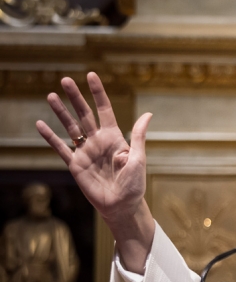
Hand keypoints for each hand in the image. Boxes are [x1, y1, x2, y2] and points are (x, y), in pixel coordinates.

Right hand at [36, 73, 154, 272]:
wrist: (121, 205)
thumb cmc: (134, 184)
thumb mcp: (138, 158)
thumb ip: (139, 136)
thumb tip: (148, 113)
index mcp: (115, 137)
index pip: (105, 110)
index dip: (98, 93)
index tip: (91, 75)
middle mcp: (98, 141)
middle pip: (84, 114)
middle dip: (75, 97)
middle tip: (65, 79)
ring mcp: (85, 152)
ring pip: (70, 127)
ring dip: (61, 112)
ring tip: (50, 95)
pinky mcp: (75, 165)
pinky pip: (60, 148)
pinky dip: (50, 137)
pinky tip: (40, 124)